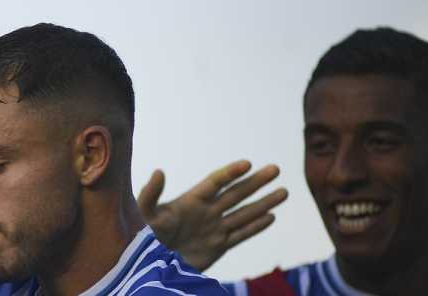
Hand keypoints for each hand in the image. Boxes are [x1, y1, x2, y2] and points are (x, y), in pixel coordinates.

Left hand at [139, 160, 287, 270]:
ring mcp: (214, 228)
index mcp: (190, 200)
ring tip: (284, 191)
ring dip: (264, 203)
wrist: (151, 264)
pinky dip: (256, 227)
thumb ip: (151, 193)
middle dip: (256, 182)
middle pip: (236, 194)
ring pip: (244, 213)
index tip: (247, 163)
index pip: (215, 182)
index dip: (230, 173)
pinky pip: (241, 235)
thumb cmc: (143, 236)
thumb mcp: (145, 213)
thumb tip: (159, 171)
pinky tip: (271, 217)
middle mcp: (206, 212)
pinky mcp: (217, 246)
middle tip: (275, 169)